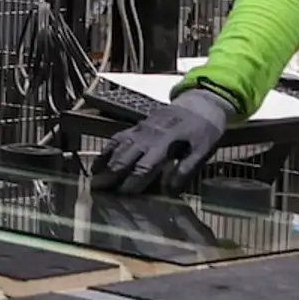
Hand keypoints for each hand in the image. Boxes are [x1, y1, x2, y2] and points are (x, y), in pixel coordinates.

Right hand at [95, 84, 235, 194]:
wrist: (201, 103)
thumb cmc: (204, 130)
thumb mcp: (203, 150)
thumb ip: (186, 170)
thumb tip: (170, 191)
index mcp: (166, 142)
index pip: (145, 166)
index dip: (134, 181)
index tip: (124, 195)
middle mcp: (149, 135)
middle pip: (126, 157)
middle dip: (112, 174)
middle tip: (99, 190)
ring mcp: (140, 129)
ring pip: (118, 147)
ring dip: (105, 164)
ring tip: (94, 179)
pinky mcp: (137, 126)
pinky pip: (118, 139)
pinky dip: (106, 151)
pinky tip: (99, 163)